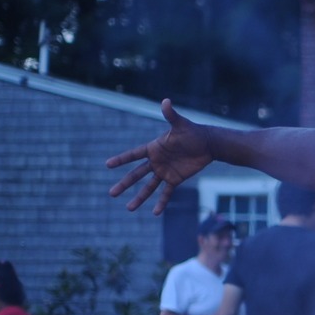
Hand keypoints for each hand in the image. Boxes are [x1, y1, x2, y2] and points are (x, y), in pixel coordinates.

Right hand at [106, 98, 214, 213]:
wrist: (207, 144)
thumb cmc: (193, 132)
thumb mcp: (180, 124)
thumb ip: (171, 115)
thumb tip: (166, 101)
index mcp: (153, 148)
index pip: (133, 155)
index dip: (121, 160)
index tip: (107, 165)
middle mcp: (156, 161)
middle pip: (136, 175)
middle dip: (124, 184)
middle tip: (111, 193)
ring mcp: (164, 171)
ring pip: (148, 187)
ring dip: (139, 198)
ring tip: (129, 208)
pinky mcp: (175, 179)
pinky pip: (166, 193)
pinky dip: (161, 202)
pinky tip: (155, 213)